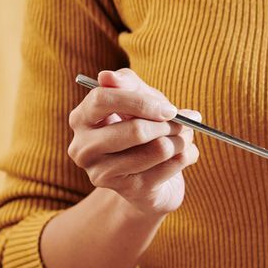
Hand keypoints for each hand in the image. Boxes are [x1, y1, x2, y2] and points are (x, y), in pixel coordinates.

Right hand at [67, 68, 199, 216]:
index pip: (103, 99)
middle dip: (169, 124)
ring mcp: (102, 173)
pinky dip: (187, 155)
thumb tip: (107, 76)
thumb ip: (127, 84)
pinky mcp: (128, 191)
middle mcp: (83, 148)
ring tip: (184, 138)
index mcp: (81, 119)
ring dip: (182, 140)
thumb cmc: (143, 129)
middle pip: (135, 130)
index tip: (168, 108)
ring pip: (159, 149)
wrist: (149, 178)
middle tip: (185, 123)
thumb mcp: (138, 100)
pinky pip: (171, 166)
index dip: (141, 101)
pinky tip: (183, 155)